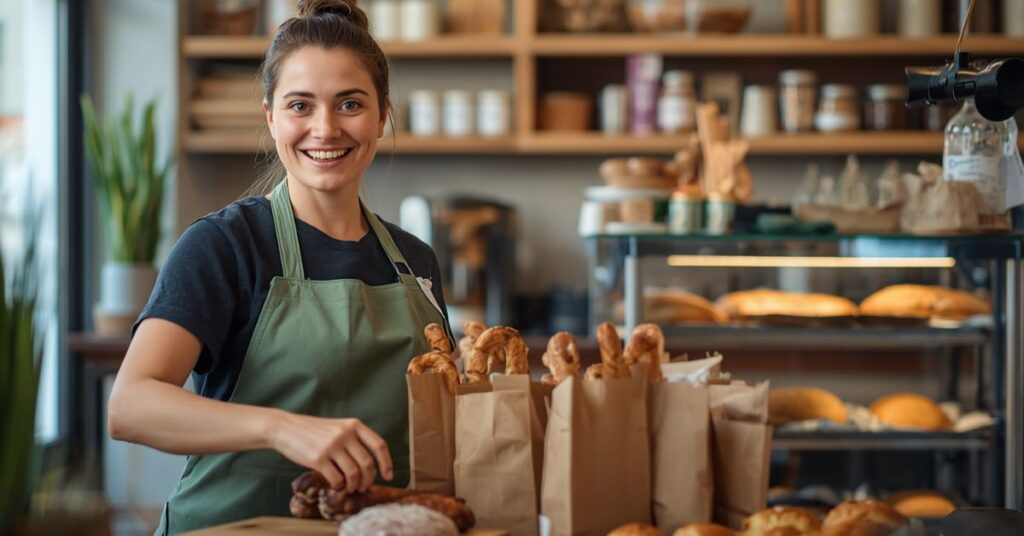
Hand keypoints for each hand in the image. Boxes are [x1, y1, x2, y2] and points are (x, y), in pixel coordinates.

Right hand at [267, 411, 392, 492]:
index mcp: (354, 425)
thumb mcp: (338, 427)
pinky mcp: (318, 458)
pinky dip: (339, 485)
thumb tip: (371, 466)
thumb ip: (354, 440)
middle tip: (364, 486)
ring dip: (354, 485)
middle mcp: (345, 434)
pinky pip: (336, 478)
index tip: (389, 475)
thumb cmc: (314, 431)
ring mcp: (332, 446)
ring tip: (351, 487)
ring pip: (353, 473)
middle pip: (367, 463)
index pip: (379, 445)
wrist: (286, 428)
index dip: (387, 462)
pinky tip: (336, 484)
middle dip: (369, 479)